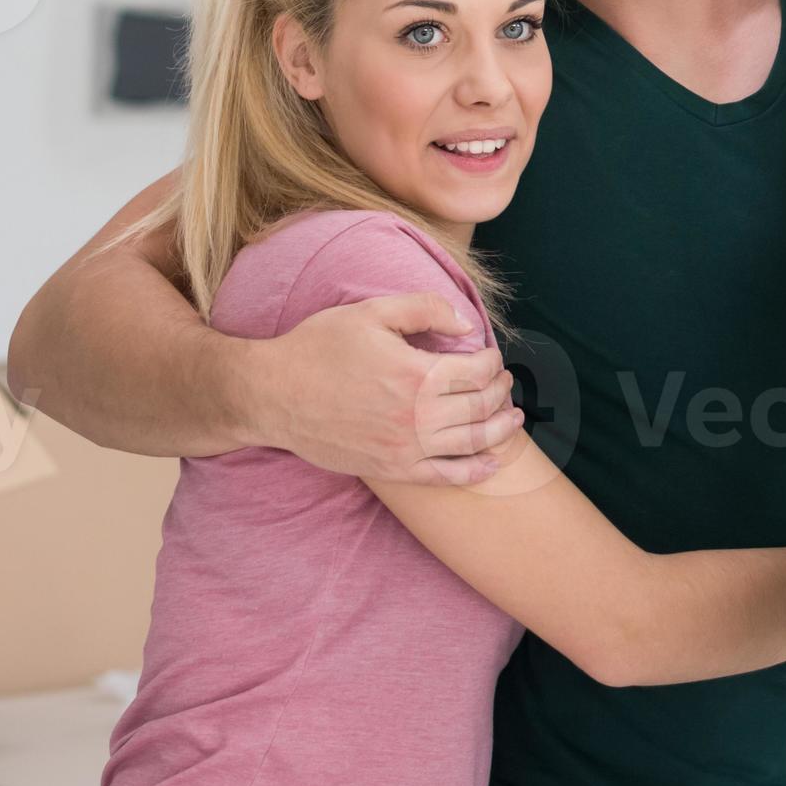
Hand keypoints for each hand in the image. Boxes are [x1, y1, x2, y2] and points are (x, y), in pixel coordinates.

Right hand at [244, 294, 520, 486]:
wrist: (273, 394)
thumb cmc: (319, 347)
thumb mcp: (370, 312)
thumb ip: (424, 309)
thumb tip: (466, 324)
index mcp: (414, 373)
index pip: (476, 370)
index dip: (491, 361)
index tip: (490, 356)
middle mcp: (416, 415)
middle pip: (480, 406)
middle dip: (500, 392)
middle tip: (504, 383)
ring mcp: (404, 447)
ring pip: (471, 443)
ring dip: (499, 430)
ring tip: (513, 419)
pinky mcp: (391, 469)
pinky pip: (444, 476)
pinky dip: (474, 471)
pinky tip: (491, 462)